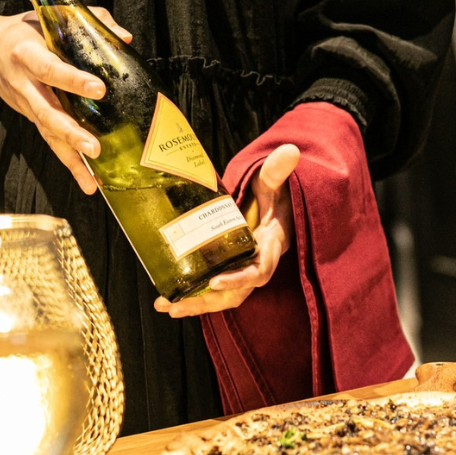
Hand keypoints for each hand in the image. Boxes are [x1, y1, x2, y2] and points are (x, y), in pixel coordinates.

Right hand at [0, 7, 131, 194]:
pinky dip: (70, 164)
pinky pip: (51, 143)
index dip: (72, 80)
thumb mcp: (52, 16)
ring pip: (48, 134)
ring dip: (70, 158)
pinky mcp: (32, 119)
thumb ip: (90, 20)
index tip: (98, 89)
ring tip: (91, 181)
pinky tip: (88, 183)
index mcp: (27, 53)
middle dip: (70, 132)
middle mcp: (24, 84)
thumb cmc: (27, 30)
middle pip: (46, 112)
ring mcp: (27, 106)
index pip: (50, 68)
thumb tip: (125, 37)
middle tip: (94, 147)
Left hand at [154, 144, 301, 316]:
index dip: (239, 279)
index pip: (259, 270)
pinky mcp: (230, 268)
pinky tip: (169, 298)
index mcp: (270, 246)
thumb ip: (277, 170)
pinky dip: (193, 295)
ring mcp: (242, 268)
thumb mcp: (274, 182)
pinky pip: (213, 288)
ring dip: (195, 303)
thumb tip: (290, 150)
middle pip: (235, 292)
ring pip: (222, 295)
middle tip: (175, 304)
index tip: (214, 281)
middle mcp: (257, 263)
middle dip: (206, 301)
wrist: (275, 205)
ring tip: (166, 304)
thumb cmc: (273, 195)